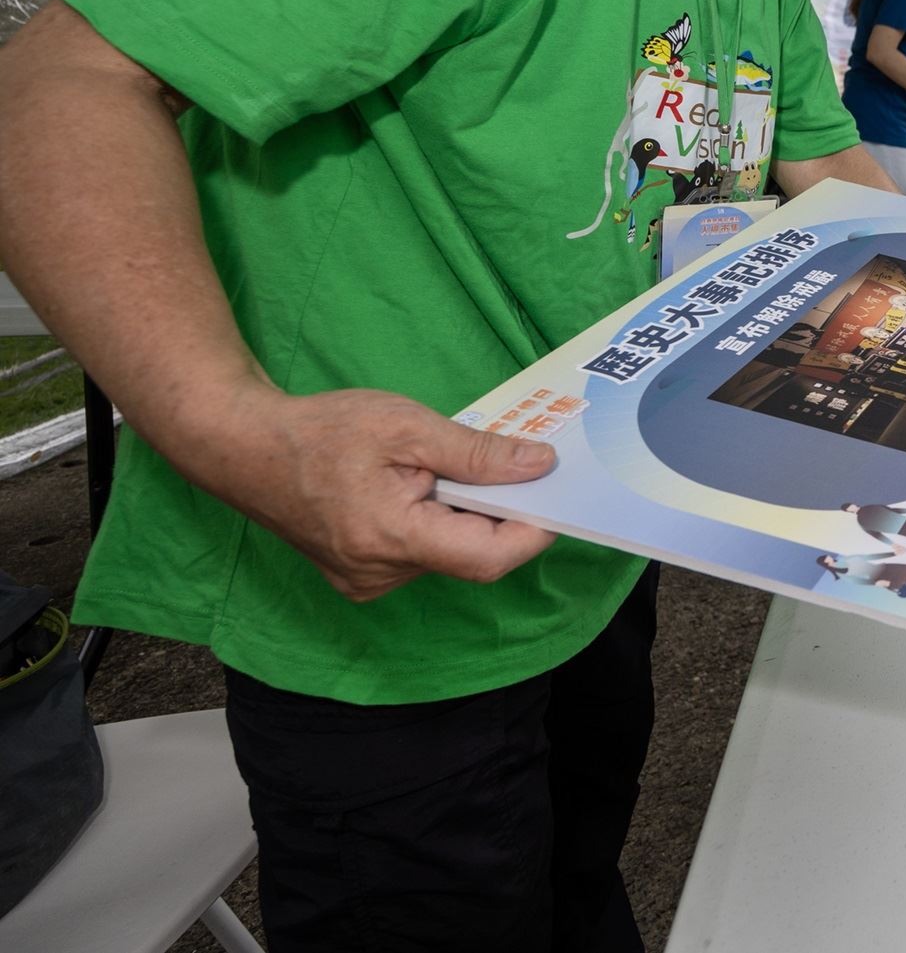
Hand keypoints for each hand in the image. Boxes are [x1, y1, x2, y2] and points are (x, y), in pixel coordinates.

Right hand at [197, 385, 558, 601]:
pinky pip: (422, 553)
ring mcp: (367, 581)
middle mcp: (379, 574)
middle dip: (500, 512)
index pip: (488, 557)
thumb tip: (539, 466)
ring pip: (448, 553)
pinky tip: (427, 485)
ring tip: (453, 466)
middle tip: (518, 464)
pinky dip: (439, 521)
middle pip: (471, 554)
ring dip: (466, 514)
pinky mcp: (360, 575)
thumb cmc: (321, 431)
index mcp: (390, 539)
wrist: (244, 448)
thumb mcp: (406, 426)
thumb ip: (476, 453)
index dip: (534, 530)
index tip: (561, 495)